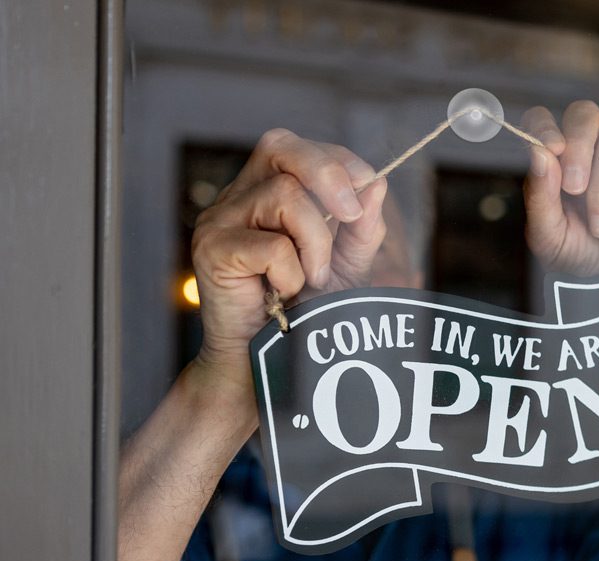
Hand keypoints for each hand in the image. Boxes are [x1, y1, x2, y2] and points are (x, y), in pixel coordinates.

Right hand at [190, 128, 387, 387]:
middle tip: (352, 216)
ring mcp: (219, 221)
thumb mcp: (345, 266)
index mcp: (263, 190)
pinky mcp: (212, 251)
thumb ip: (361, 229)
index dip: (336, 159)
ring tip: (312, 279)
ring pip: (284, 196)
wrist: (265, 365)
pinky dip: (291, 272)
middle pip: (279, 147)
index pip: (294, 147)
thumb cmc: (302, 313)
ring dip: (316, 242)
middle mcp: (236, 197)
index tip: (368, 186)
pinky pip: (270, 245)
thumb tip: (377, 185)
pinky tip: (283, 295)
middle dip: (329, 175)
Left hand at [522, 101, 598, 282]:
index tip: (549, 151)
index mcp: (563, 161)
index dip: (545, 126)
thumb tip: (540, 154)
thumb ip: (539, 195)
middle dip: (577, 149)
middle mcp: (596, 155)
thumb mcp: (548, 234)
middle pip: (586, 114)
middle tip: (574, 191)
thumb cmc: (581, 260)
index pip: (548, 119)